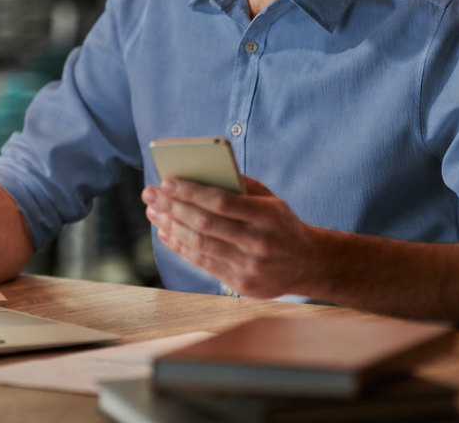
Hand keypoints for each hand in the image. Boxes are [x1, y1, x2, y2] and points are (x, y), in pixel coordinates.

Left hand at [142, 175, 317, 298]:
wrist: (308, 264)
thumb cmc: (281, 223)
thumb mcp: (270, 200)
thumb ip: (240, 186)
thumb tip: (198, 173)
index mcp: (268, 216)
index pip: (221, 202)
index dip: (191, 192)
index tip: (167, 181)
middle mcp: (259, 242)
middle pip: (206, 224)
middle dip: (173, 207)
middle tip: (150, 194)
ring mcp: (250, 266)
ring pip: (201, 245)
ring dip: (171, 227)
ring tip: (153, 212)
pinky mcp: (242, 284)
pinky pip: (204, 263)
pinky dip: (181, 247)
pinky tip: (166, 232)